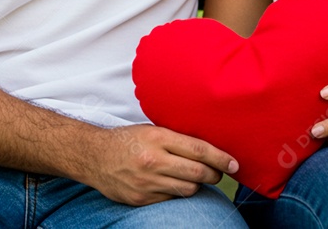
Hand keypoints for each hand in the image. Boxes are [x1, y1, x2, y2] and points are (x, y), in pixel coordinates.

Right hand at [81, 124, 238, 205]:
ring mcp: (147, 182)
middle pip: (198, 173)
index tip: (234, 164)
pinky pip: (171, 199)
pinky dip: (177, 193)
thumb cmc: (126, 140)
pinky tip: (173, 184)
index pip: (199, 150)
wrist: (93, 156)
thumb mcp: (151, 129)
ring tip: (195, 177)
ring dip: (197, 185)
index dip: (221, 158)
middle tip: (219, 172)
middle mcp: (154, 160)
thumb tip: (208, 148)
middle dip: (214, 174)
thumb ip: (177, 138)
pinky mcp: (141, 199)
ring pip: (188, 190)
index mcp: (158, 137)